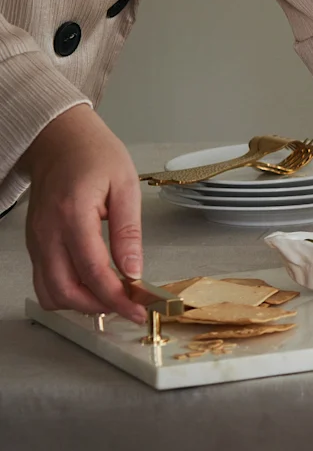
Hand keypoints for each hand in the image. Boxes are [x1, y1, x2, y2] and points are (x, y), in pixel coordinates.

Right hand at [22, 105, 146, 322]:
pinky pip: (45, 281)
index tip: (139, 309)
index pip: (92, 271)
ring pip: (50, 292)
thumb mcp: (125, 185)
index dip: (117, 297)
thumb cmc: (94, 155)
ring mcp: (36, 240)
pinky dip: (67, 292)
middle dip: (99, 307)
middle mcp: (47, 233)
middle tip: (130, 307)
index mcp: (72, 214)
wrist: (58, 141)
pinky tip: (93, 286)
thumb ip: (128, 231)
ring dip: (81, 304)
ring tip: (114, 297)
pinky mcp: (34, 244)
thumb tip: (134, 270)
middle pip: (65, 290)